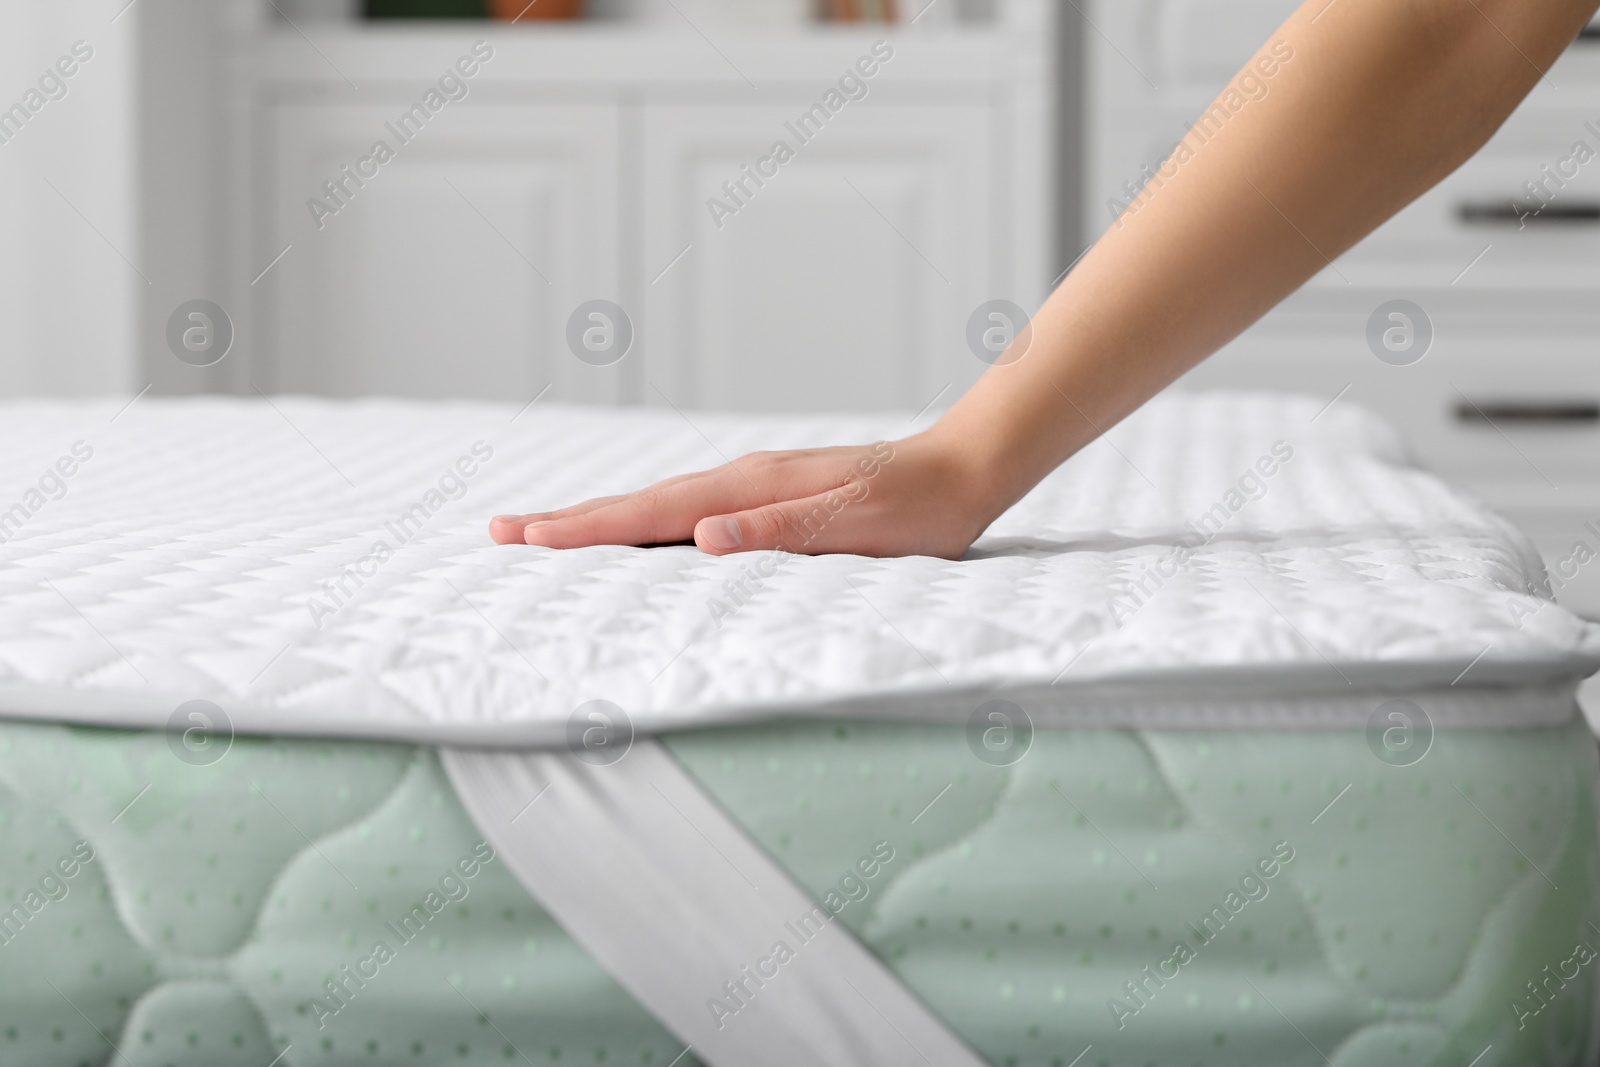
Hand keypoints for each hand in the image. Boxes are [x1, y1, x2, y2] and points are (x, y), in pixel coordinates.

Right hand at [488, 432, 995, 558]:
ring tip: (549, 530)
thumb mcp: (855, 527)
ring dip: (602, 519)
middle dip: (571, 520)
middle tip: (504, 529)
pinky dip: (647, 522)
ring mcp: (753, 484)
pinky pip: (689, 510)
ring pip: (660, 505)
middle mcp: (742, 481)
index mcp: (750, 489)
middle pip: (639, 503)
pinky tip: (643, 535)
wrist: (963, 469)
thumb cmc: (917, 509)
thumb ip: (779, 532)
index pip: (651, 515)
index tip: (526, 536)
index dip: (585, 530)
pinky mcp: (769, 495)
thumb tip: (703, 537)